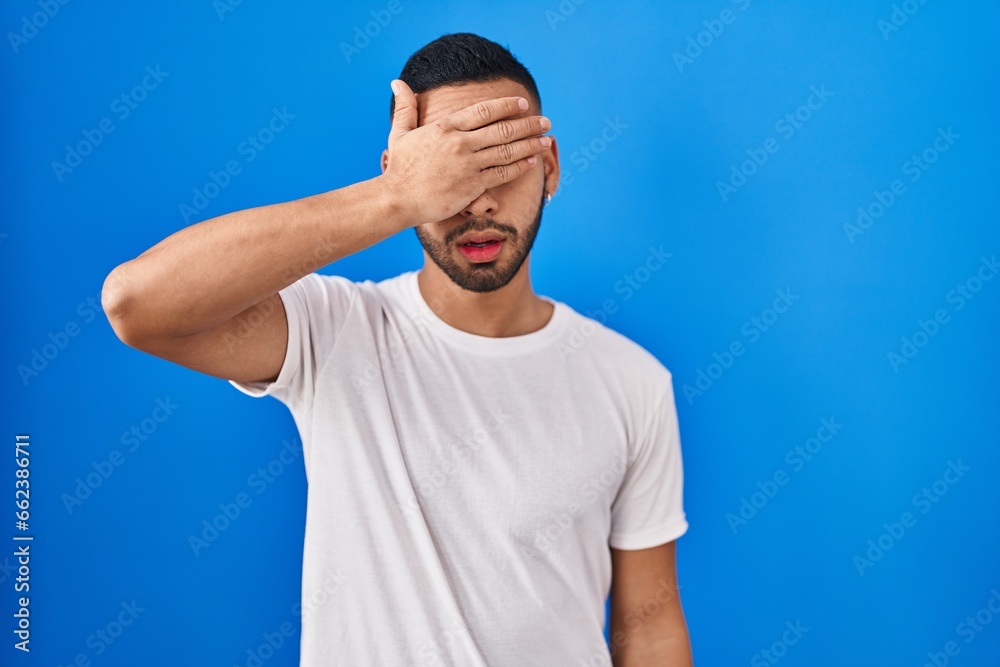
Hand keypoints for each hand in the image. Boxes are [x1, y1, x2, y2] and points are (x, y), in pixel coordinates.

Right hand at [382, 78, 550, 227]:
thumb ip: (405, 107)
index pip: (484, 111)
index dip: (506, 106)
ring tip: (546, 140)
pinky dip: (519, 166)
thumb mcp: (400, 133)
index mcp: (446, 127)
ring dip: (530, 145)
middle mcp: (461, 143)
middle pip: (503, 129)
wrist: (398, 199)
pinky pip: (503, 173)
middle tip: (545, 122)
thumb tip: (397, 82)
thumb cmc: (399, 168)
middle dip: (528, 124)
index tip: (522, 105)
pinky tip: (532, 161)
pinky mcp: (473, 185)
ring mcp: (469, 164)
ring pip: (507, 151)